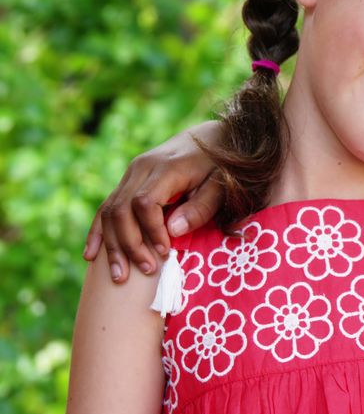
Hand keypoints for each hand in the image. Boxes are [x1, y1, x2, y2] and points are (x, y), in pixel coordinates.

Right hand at [84, 122, 223, 281]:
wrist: (212, 137)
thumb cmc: (221, 166)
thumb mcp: (221, 185)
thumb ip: (201, 207)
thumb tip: (173, 231)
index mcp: (166, 168)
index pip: (145, 203)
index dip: (151, 231)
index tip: (166, 252)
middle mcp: (142, 168)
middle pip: (121, 209)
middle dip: (129, 245)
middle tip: (146, 271)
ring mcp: (131, 173)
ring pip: (110, 211)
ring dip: (112, 245)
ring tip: (119, 276)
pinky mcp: (128, 180)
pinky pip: (106, 207)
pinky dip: (99, 231)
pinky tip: (92, 255)